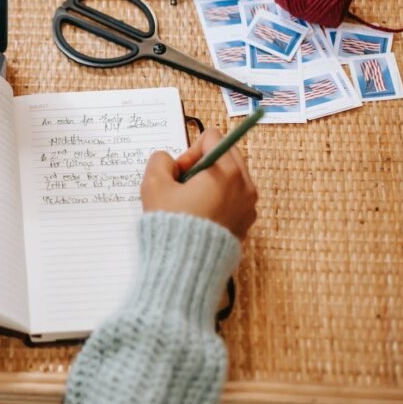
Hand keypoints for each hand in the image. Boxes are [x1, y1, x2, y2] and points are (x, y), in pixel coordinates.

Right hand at [140, 129, 257, 239]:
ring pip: (231, 176)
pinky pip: (234, 197)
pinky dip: (218, 198)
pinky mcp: (246, 221)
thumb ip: (159, 161)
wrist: (187, 265)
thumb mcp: (154, 185)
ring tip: (191, 202)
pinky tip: (200, 215)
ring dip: (210, 181)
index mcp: (226, 171)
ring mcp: (249, 204)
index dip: (189, 152)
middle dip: (202, 164)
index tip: (179, 174)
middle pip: (225, 153)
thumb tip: (169, 162)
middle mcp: (244, 185)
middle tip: (183, 186)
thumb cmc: (172, 225)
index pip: (212, 137)